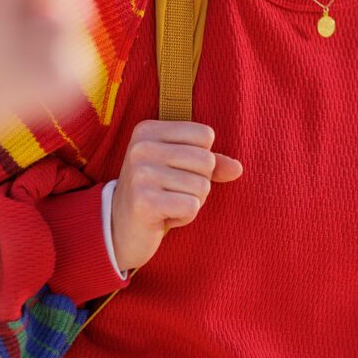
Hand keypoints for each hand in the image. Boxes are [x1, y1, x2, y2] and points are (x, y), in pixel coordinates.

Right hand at [111, 120, 242, 270]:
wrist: (119, 228)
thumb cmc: (156, 192)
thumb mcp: (180, 168)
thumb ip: (211, 163)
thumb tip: (237, 169)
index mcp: (148, 130)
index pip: (205, 135)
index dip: (202, 158)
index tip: (176, 171)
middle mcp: (142, 147)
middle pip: (207, 160)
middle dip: (199, 182)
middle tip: (173, 192)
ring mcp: (140, 174)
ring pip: (202, 186)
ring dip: (192, 202)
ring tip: (167, 204)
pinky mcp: (144, 202)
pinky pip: (192, 206)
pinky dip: (185, 217)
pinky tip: (164, 217)